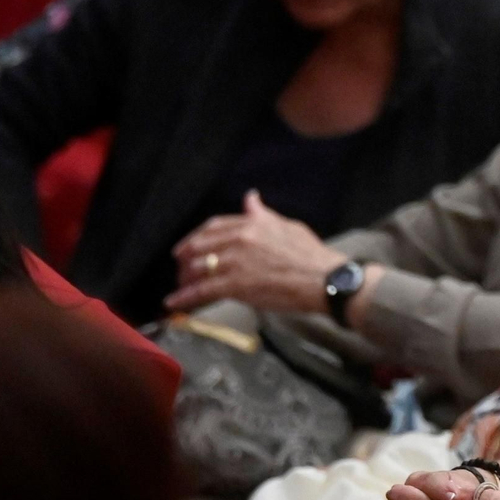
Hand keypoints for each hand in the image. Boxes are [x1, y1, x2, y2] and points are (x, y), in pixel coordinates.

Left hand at [165, 190, 346, 313]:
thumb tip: (251, 198)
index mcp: (252, 224)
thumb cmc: (312, 256)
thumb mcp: (288, 226)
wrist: (324, 279)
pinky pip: (203, 290)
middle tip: (179, 266)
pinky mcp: (236, 285)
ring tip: (180, 286)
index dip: (197, 236)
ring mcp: (236, 262)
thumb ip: (263, 215)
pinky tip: (174, 302)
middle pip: (200, 246)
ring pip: (199, 268)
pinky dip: (185, 297)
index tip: (189, 244)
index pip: (215, 226)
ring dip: (185, 278)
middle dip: (186, 257)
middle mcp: (240, 240)